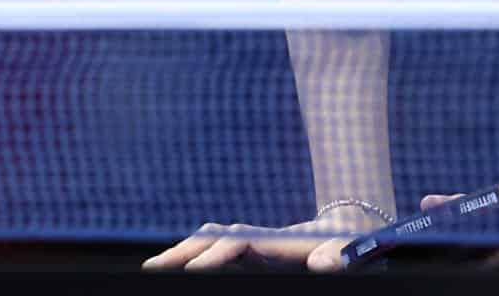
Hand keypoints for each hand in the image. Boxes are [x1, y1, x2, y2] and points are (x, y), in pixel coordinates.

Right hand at [142, 205, 385, 271]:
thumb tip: (322, 265)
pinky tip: (178, 263)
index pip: (234, 244)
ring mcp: (251, 242)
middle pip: (210, 239)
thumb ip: (335, 259)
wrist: (348, 227)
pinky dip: (192, 253)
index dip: (213, 257)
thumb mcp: (346, 254)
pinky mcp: (251, 250)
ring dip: (180, 251)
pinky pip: (214, 249)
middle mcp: (256, 237)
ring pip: (207, 242)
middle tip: (150, 268)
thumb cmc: (346, 247)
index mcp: (274, 240)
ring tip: (153, 267)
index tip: (193, 271)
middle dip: (180, 251)